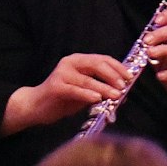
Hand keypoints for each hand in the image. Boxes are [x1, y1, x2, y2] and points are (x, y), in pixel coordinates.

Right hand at [2, 52, 128, 134]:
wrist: (36, 106)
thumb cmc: (64, 98)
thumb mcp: (86, 90)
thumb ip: (101, 87)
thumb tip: (124, 91)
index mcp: (79, 60)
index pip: (103, 59)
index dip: (118, 67)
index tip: (130, 77)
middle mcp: (70, 63)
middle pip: (97, 65)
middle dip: (113, 76)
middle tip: (123, 86)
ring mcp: (61, 74)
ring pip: (88, 80)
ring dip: (104, 88)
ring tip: (116, 95)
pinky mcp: (55, 86)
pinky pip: (75, 90)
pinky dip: (88, 94)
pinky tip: (97, 98)